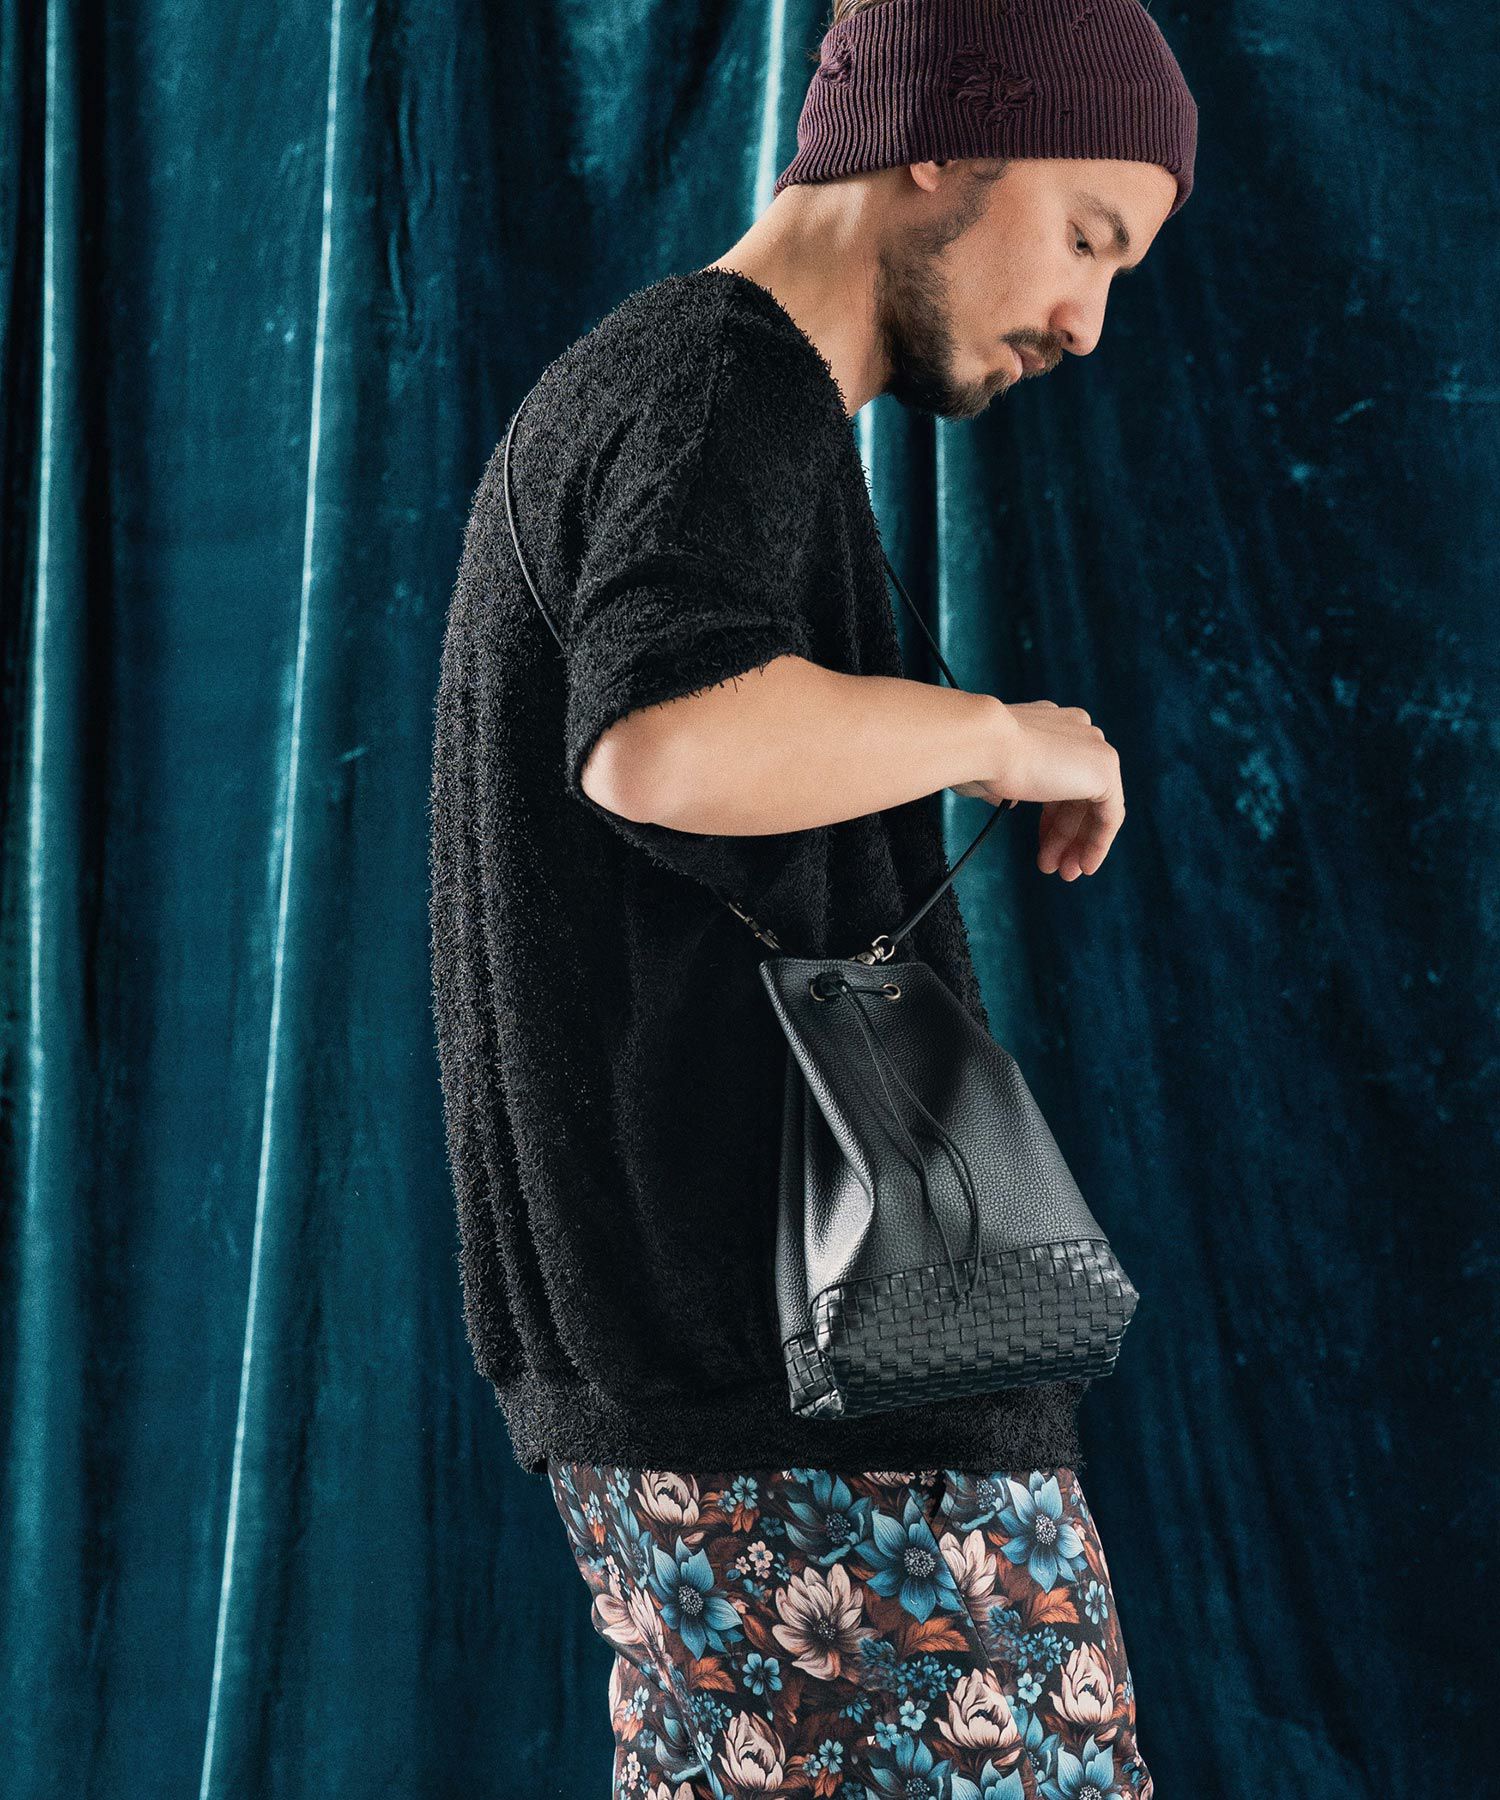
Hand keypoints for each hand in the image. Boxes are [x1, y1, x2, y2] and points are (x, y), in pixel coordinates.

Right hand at [951, 700, 1124, 881]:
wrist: (983, 742)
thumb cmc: (974, 757)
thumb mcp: (991, 774)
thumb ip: (1008, 786)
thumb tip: (1012, 799)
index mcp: (1049, 724)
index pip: (1058, 774)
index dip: (1050, 815)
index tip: (1040, 841)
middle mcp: (1075, 730)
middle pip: (1077, 793)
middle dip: (1064, 833)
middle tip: (1052, 864)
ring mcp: (1094, 746)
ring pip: (1094, 805)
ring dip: (1078, 843)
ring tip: (1063, 872)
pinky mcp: (1106, 769)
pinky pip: (1110, 814)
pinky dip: (1099, 842)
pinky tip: (1085, 865)